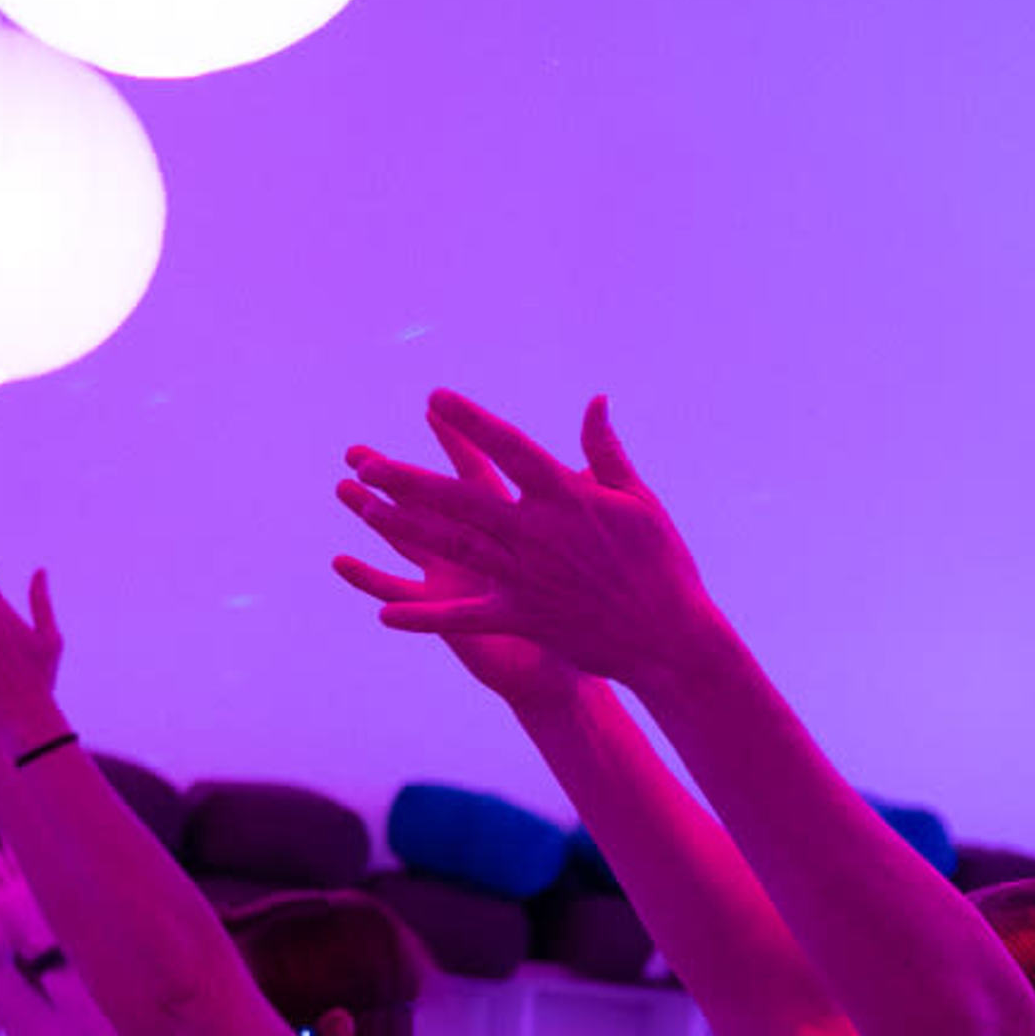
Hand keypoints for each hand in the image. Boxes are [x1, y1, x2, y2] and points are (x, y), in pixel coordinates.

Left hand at [334, 395, 708, 688]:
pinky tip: (384, 615)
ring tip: (364, 510)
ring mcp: (526, 577)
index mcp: (567, 498)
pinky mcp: (523, 616)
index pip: (510, 449)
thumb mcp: (638, 501)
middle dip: (411, 480)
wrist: (670, 637)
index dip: (470, 423)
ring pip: (453, 548)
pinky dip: (426, 618)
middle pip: (462, 499)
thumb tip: (595, 401)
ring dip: (405, 528)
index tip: (434, 398)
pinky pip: (465, 617)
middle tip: (367, 463)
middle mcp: (538, 534)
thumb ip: (605, 452)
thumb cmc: (661, 565)